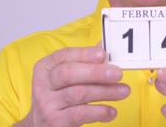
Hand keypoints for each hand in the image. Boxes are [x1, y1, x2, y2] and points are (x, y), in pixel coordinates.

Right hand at [16, 44, 130, 126]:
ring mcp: (47, 104)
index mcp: (45, 67)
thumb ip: (85, 61)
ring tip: (124, 91)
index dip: (84, 54)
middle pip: (68, 73)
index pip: (64, 56)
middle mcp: (43, 85)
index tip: (103, 54)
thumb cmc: (58, 95)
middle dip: (96, 72)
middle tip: (118, 73)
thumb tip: (107, 45)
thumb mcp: (66, 76)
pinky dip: (100, 112)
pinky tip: (112, 111)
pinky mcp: (56, 122)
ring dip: (105, 91)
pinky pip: (80, 114)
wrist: (41, 124)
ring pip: (78, 94)